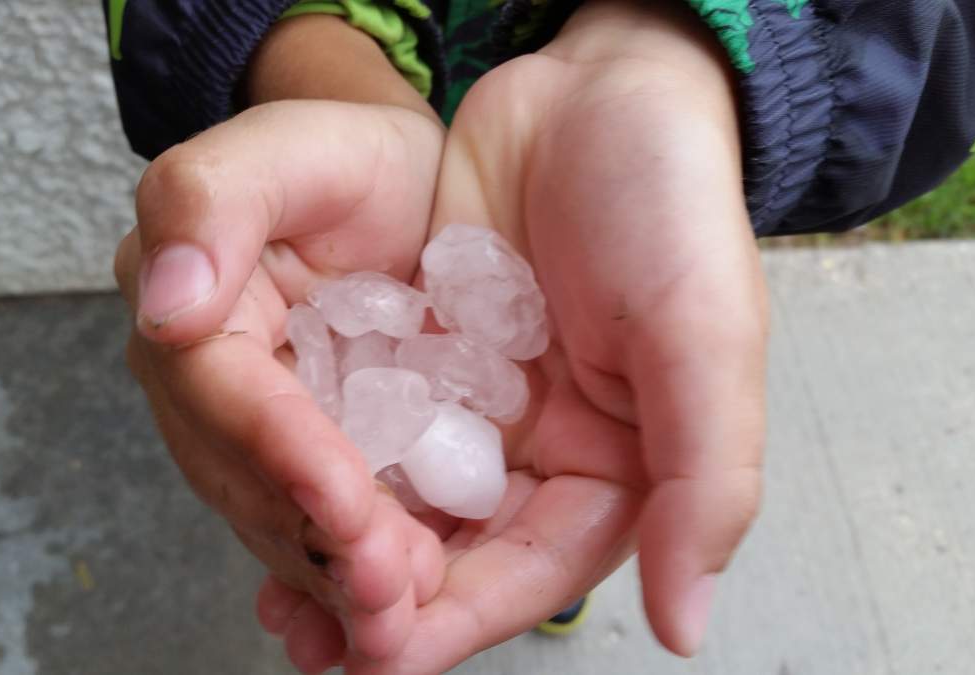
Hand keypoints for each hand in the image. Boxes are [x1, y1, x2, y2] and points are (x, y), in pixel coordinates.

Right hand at [114, 16, 449, 670]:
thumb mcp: (294, 148)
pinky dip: (349, 588)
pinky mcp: (330, 465)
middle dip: (316, 541)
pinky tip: (382, 637)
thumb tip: (164, 303)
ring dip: (338, 584)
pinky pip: (329, 534)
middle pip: (251, 481)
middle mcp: (219, 389)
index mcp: (198, 311)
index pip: (221, 391)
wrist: (411, 192)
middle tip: (387, 591)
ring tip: (399, 629)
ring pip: (289, 524)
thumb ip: (211, 199)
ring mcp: (271, 438)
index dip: (277, 449)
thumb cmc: (355, 163)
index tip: (343, 498)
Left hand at [257, 0, 769, 670]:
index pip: (527, 576)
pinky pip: (362, 419)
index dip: (454, 620)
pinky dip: (319, 455)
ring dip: (337, 541)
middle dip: (378, 595)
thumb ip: (705, 480)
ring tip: (277, 591)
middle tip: (305, 624)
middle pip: (450, 555)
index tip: (375, 651)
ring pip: (397, 499)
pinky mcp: (418, 355)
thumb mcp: (705, 338)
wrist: (598, 92)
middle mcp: (536, 455)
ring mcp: (471, 406)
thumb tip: (687, 627)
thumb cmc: (671, 207)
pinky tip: (268, 482)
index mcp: (613, 474)